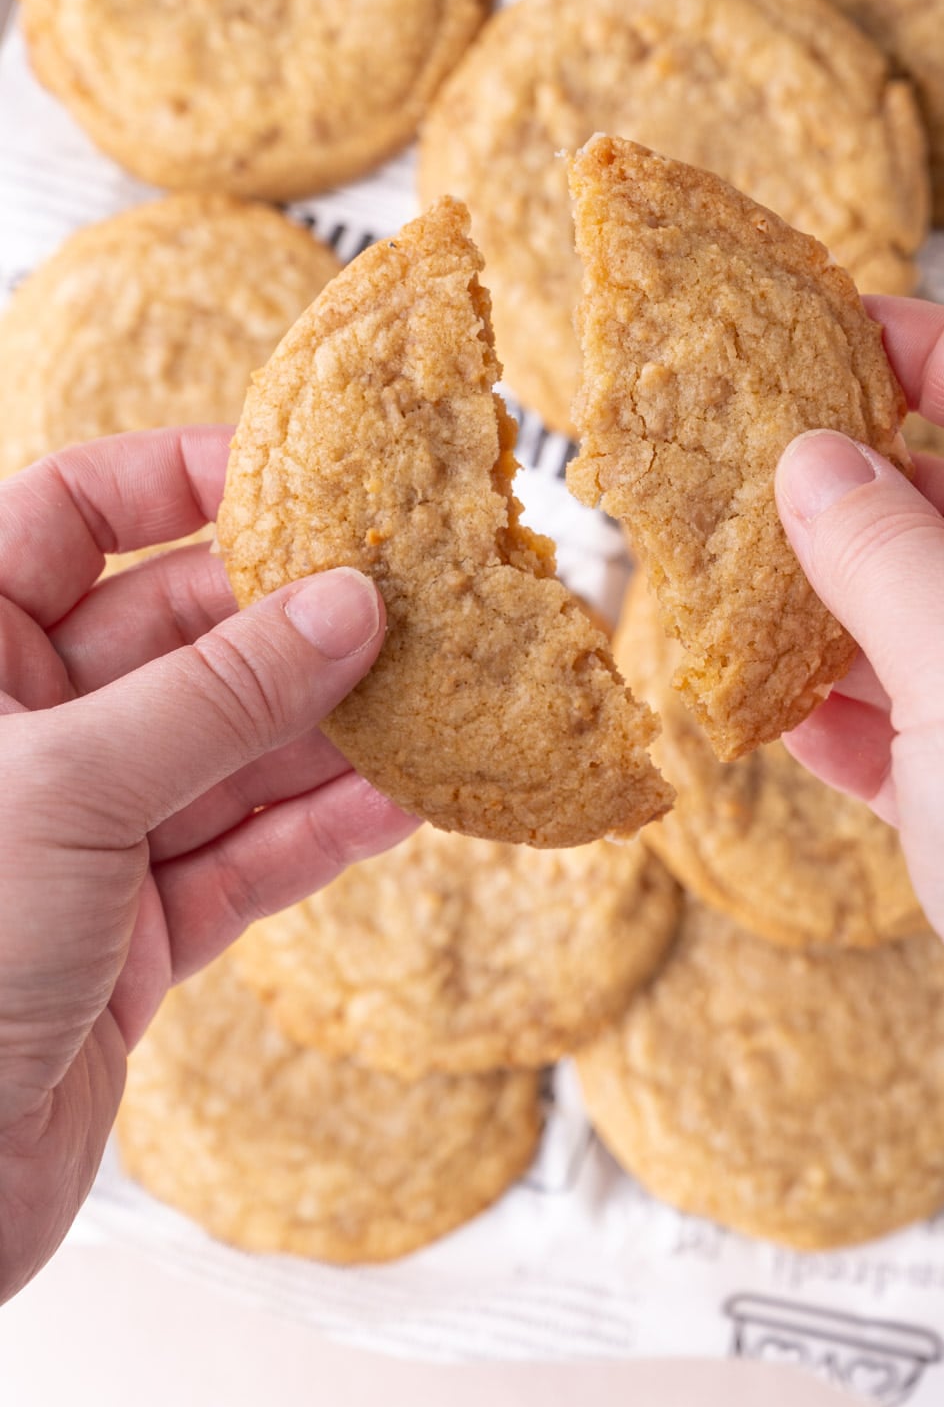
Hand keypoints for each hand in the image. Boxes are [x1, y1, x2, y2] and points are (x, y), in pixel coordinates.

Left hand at [0, 427, 416, 1302]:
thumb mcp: (74, 788)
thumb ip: (220, 694)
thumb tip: (348, 604)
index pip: (71, 512)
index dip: (180, 476)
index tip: (301, 474)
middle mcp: (22, 732)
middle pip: (179, 635)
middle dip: (295, 623)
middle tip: (416, 600)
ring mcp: (79, 834)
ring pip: (228, 751)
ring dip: (332, 732)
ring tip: (439, 694)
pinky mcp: (129, 932)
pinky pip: (243, 857)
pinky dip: (320, 832)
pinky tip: (403, 800)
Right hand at [776, 298, 943, 1406]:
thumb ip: (875, 544)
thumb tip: (810, 462)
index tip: (850, 331)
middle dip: (872, 490)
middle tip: (767, 466)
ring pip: (941, 622)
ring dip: (845, 607)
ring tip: (747, 584)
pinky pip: (919, 727)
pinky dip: (850, 713)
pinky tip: (779, 708)